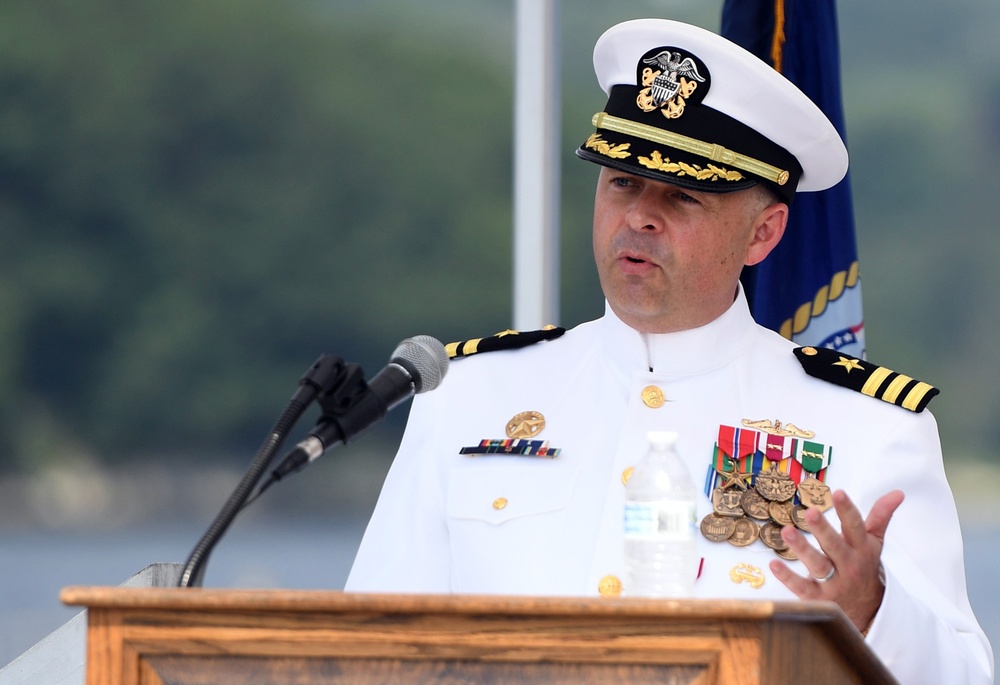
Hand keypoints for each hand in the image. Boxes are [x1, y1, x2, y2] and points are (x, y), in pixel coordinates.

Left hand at [769, 489, 903, 632]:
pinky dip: (788, 577)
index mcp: (861, 548)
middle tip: (811, 512)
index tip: (838, 492)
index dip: (847, 510)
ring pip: (818, 565)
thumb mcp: (874, 542)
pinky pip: (802, 588)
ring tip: (786, 531)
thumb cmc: (864, 566)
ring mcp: (834, 583)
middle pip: (834, 545)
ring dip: (802, 549)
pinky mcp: (819, 599)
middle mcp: (848, 565)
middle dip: (823, 529)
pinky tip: (773, 564)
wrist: (868, 611)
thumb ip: (881, 516)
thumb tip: (898, 492)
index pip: (855, 527)